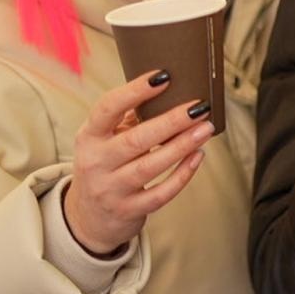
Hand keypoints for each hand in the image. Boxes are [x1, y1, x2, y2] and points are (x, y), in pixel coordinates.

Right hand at [64, 71, 214, 254]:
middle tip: (199, 107)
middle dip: (171, 121)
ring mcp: (111, 189)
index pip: (107, 109)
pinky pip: (161, 193)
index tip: (163, 76)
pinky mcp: (129, 210)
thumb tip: (168, 87)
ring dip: (182, 145)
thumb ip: (129, 117)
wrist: (89, 217)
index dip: (134, 91)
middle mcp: (96, 162)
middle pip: (136, 139)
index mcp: (89, 137)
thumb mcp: (105, 139)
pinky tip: (198, 156)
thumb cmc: (106, 165)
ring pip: (150, 166)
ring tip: (206, 128)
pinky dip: (182, 175)